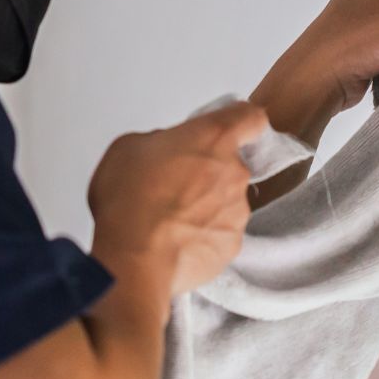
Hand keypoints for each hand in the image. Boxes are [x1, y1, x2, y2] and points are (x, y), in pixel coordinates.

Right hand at [86, 101, 266, 297]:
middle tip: (173, 185)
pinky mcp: (233, 244)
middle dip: (207, 172)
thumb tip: (165, 151)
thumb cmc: (129, 202)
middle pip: (231, 164)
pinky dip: (204, 235)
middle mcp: (234, 172)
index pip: (250, 117)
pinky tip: (175, 242)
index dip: (240, 122)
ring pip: (226, 201)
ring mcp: (238, 210)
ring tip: (169, 220)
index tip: (225, 129)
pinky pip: (221, 233)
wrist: (134, 261)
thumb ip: (159, 140)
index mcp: (213, 138)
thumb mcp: (128, 147)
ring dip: (204, 206)